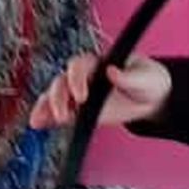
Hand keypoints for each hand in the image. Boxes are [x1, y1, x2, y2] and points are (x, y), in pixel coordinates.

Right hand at [28, 51, 171, 131]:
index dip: (77, 79)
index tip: (82, 96)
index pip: (78, 66)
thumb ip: (129, 76)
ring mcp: (78, 94)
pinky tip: (38, 124)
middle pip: (61, 81)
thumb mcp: (144, 76)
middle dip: (58, 97)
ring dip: (45, 107)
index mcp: (97, 64)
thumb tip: (113, 71)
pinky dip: (46, 118)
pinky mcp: (79, 111)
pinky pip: (58, 112)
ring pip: (54, 96)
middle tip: (62, 114)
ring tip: (38, 120)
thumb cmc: (147, 79)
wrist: (150, 96)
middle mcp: (83, 77)